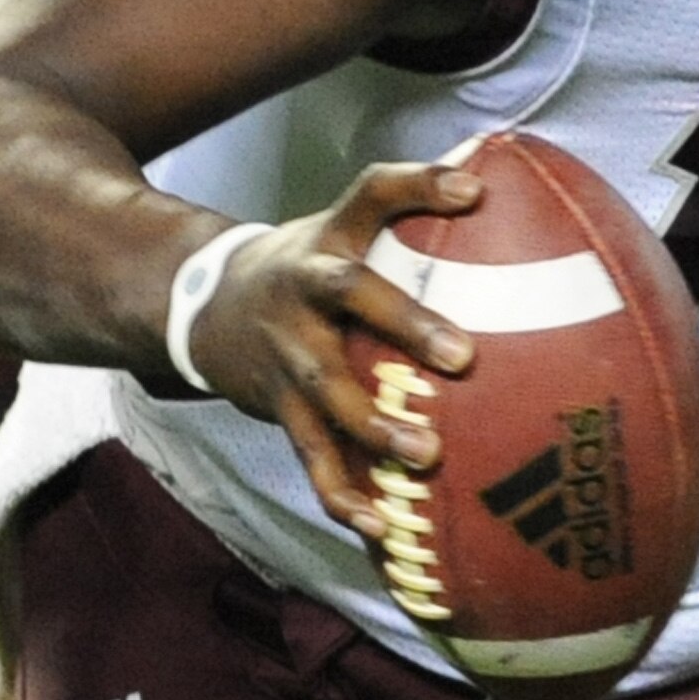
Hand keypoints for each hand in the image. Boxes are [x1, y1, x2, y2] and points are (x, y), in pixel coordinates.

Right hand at [181, 163, 480, 540]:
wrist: (202, 306)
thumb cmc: (307, 265)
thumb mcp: (343, 226)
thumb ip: (411, 213)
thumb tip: (496, 174)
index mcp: (329, 238)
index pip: (373, 193)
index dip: (419, 184)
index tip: (473, 188)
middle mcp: (304, 291)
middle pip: (351, 295)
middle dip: (406, 323)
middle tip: (464, 356)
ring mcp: (288, 353)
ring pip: (327, 390)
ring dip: (374, 425)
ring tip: (426, 453)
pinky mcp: (278, 408)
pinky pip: (311, 456)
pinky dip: (343, 493)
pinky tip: (381, 525)